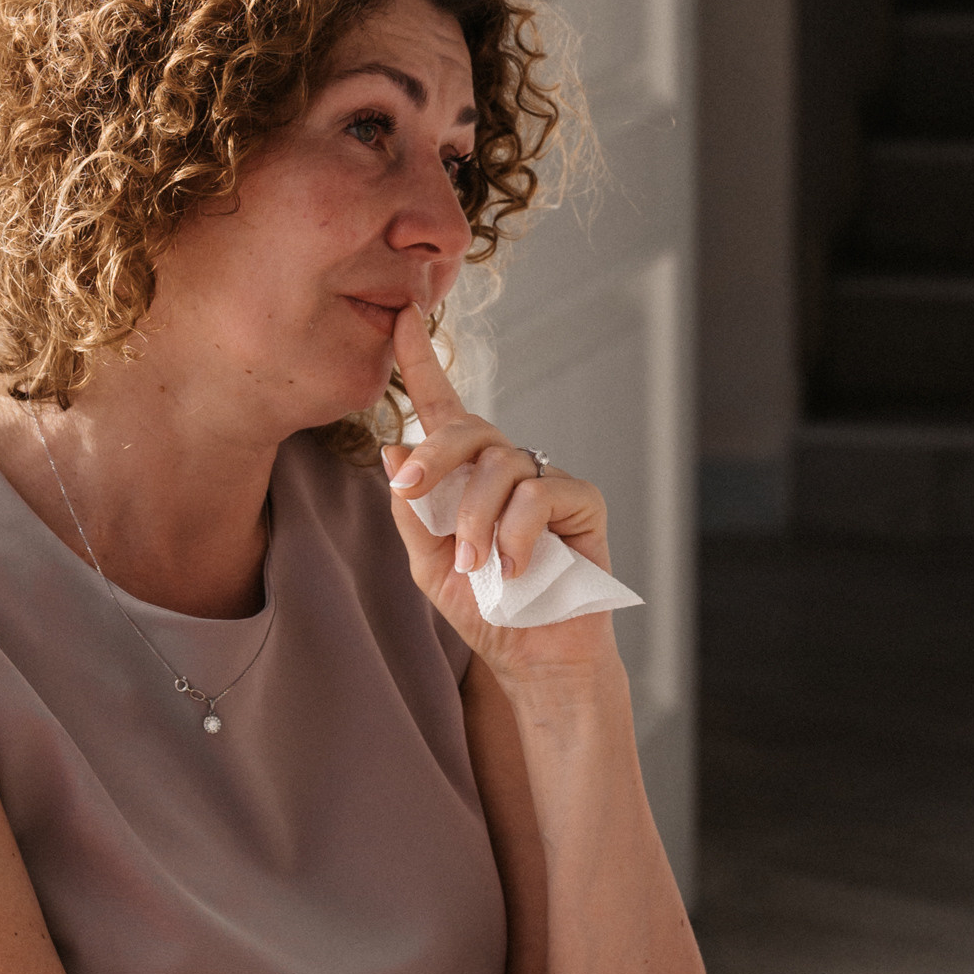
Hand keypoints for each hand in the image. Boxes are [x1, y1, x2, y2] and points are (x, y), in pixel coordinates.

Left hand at [381, 309, 617, 667]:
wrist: (532, 655)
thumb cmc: (484, 608)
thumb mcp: (429, 564)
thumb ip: (411, 512)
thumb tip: (392, 449)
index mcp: (464, 475)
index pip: (441, 409)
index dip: (421, 362)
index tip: (400, 318)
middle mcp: (505, 466)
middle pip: (469, 427)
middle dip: (433, 454)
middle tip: (409, 488)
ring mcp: (545, 479)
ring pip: (500, 465)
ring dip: (476, 518)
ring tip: (475, 567)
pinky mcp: (581, 501)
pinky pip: (539, 494)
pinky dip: (517, 532)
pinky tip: (513, 568)